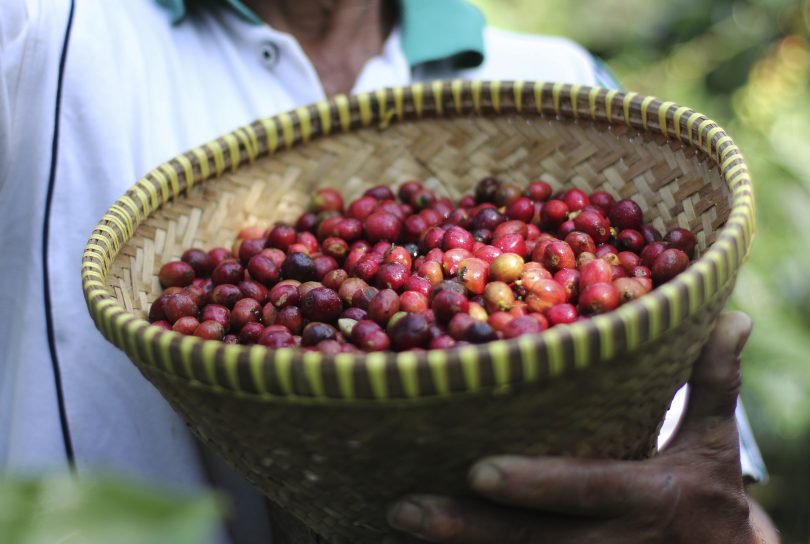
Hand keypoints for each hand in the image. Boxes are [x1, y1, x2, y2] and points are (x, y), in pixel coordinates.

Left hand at [387, 312, 760, 542]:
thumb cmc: (709, 497)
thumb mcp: (714, 442)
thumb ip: (712, 381)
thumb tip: (731, 315)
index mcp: (650, 498)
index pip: (587, 488)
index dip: (536, 484)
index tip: (477, 471)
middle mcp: (617, 542)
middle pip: (534, 540)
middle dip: (468, 528)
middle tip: (406, 506)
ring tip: (401, 519)